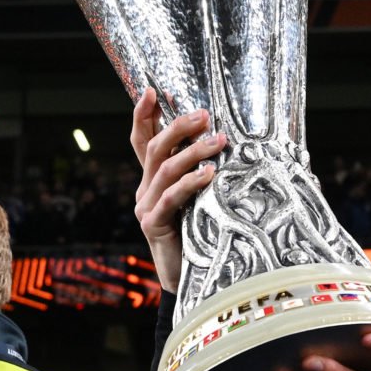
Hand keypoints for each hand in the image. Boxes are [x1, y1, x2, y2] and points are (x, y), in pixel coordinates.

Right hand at [130, 87, 226, 293]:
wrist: (189, 280)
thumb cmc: (201, 234)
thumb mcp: (201, 198)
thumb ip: (204, 174)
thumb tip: (228, 141)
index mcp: (153, 180)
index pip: (142, 140)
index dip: (144, 114)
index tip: (152, 90)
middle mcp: (145, 189)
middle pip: (155, 147)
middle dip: (179, 126)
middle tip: (205, 115)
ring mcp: (146, 207)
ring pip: (165, 169)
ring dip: (193, 152)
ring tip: (219, 141)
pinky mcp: (153, 225)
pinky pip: (171, 198)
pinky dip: (190, 183)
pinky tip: (209, 174)